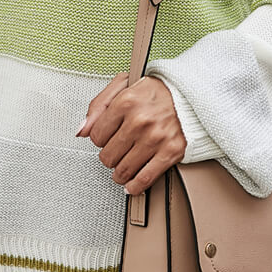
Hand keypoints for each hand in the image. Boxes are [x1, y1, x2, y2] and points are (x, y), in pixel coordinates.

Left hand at [76, 72, 186, 196]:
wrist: (190, 95)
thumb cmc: (156, 91)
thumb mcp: (123, 85)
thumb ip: (98, 106)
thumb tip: (82, 131)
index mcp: (126, 102)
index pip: (96, 136)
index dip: (100, 138)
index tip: (108, 136)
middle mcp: (140, 121)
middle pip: (108, 156)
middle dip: (109, 156)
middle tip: (117, 150)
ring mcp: (156, 138)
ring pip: (122, 171)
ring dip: (119, 172)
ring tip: (123, 165)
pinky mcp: (171, 152)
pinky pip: (144, 180)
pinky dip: (134, 186)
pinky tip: (132, 183)